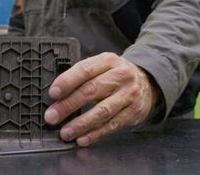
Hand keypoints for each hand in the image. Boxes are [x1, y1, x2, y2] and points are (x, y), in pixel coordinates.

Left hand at [43, 52, 159, 146]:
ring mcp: (129, 95)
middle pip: (91, 91)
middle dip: (68, 105)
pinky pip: (111, 125)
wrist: (147, 83)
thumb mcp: (102, 66)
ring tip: (66, 132)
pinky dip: (95, 134)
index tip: (53, 93)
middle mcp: (120, 76)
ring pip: (102, 111)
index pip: (85, 69)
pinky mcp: (133, 112)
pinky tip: (82, 139)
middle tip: (52, 116)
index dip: (67, 82)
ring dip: (81, 124)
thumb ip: (83, 76)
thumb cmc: (116, 75)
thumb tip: (57, 95)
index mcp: (108, 61)